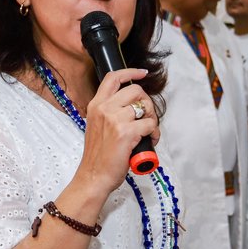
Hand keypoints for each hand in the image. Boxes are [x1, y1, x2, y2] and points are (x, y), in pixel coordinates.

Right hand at [75, 69, 159, 198]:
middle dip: (147, 102)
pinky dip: (154, 132)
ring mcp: (115, 119)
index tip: (142, 73)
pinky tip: (149, 140)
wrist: (93, 177)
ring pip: (145, 107)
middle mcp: (104, 109)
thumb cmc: (97, 157)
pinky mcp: (127, 132)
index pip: (113, 78)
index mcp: (96, 106)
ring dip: (152, 119)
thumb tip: (130, 108)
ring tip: (148, 132)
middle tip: (147, 117)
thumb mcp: (96, 127)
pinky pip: (150, 124)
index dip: (130, 72)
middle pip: (135, 90)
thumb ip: (108, 114)